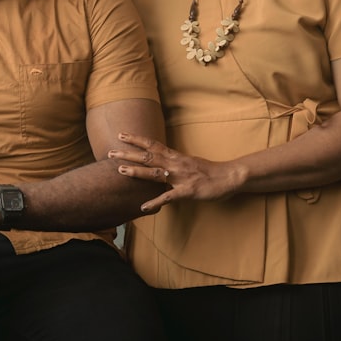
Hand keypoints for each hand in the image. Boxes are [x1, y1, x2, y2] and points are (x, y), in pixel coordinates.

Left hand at [108, 132, 241, 214]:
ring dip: (136, 172)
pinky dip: (155, 201)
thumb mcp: (188, 162)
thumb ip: (173, 162)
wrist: (230, 176)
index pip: (152, 144)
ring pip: (155, 173)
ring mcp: (181, 177)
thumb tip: (160, 162)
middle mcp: (176, 163)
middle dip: (129, 154)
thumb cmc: (209, 171)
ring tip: (120, 171)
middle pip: (148, 156)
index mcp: (175, 156)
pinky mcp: (188, 191)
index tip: (121, 134)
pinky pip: (169, 196)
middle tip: (110, 152)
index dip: (136, 139)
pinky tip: (143, 206)